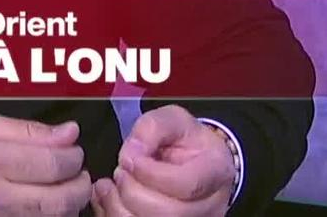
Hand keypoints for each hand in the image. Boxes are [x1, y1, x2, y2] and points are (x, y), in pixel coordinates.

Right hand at [0, 111, 91, 215]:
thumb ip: (28, 131)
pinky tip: (44, 206)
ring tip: (65, 190)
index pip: (52, 164)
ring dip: (67, 206)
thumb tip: (70, 134)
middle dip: (80, 187)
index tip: (74, 152)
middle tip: (80, 175)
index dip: (74, 157)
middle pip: (58, 201)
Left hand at [91, 106, 232, 216]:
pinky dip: (114, 214)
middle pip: (169, 213)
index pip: (186, 184)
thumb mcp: (173, 119)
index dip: (150, 173)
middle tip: (120, 171)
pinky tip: (110, 196)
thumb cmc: (185, 140)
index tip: (130, 158)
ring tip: (114, 184)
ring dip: (120, 206)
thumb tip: (132, 153)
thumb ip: (152, 128)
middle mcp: (211, 205)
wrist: (195, 159)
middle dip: (133, 191)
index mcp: (216, 171)